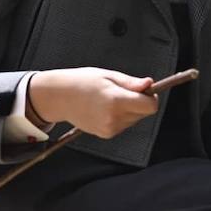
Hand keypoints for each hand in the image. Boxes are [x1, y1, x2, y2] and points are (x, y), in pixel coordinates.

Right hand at [27, 67, 157, 138]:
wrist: (60, 97)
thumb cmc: (82, 82)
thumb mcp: (108, 75)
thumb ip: (131, 83)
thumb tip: (149, 84)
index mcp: (116, 100)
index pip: (150, 106)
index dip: (151, 97)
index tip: (145, 90)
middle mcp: (114, 118)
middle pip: (143, 113)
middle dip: (139, 102)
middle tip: (122, 90)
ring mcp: (109, 128)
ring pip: (134, 119)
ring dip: (129, 110)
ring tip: (110, 99)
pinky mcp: (106, 134)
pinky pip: (123, 125)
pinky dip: (120, 117)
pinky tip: (105, 108)